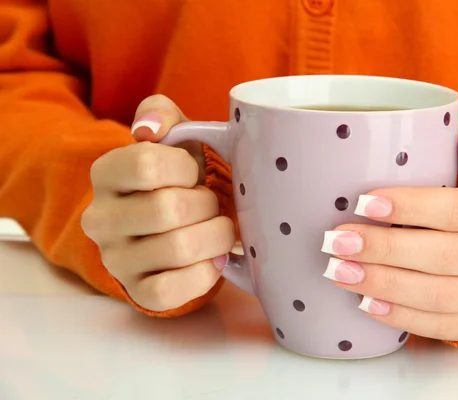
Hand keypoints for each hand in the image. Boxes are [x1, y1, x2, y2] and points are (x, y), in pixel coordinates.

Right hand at [82, 95, 234, 311]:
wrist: (171, 225)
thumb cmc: (179, 178)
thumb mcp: (174, 138)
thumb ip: (162, 114)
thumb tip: (148, 128)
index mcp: (106, 173)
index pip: (149, 164)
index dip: (187, 168)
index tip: (195, 174)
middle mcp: (100, 218)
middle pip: (169, 209)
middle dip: (208, 205)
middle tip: (212, 205)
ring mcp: (116, 259)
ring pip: (179, 249)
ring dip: (215, 236)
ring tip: (216, 229)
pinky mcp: (137, 291)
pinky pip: (172, 291)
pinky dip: (205, 273)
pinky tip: (212, 259)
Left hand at [321, 132, 457, 341]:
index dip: (413, 207)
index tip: (363, 203)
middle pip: (445, 257)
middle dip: (386, 250)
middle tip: (337, 242)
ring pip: (439, 296)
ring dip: (384, 284)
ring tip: (340, 271)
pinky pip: (440, 327)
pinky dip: (400, 316)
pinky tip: (364, 303)